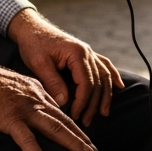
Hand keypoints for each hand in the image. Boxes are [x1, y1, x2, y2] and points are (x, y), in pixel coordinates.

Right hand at [0, 54, 96, 150]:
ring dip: (72, 142)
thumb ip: (25, 97)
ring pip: (53, 126)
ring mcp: (22, 108)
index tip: (85, 138)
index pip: (59, 110)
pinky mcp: (8, 118)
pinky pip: (26, 139)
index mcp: (35, 90)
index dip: (74, 126)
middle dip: (80, 136)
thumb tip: (34, 110)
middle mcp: (34, 98)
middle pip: (63, 119)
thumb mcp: (11, 86)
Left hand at [7, 8, 124, 127]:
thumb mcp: (39, 64)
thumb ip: (52, 82)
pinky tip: (119, 86)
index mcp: (76, 53)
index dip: (82, 102)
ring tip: (103, 113)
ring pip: (104, 76)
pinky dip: (112, 76)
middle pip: (97, 82)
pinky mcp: (86, 55)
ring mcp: (89, 53)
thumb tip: (64, 102)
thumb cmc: (34, 44)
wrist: (32, 28)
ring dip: (105, 96)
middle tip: (85, 122)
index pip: (86, 83)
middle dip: (93, 104)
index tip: (75, 115)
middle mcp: (87, 52)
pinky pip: (104, 65)